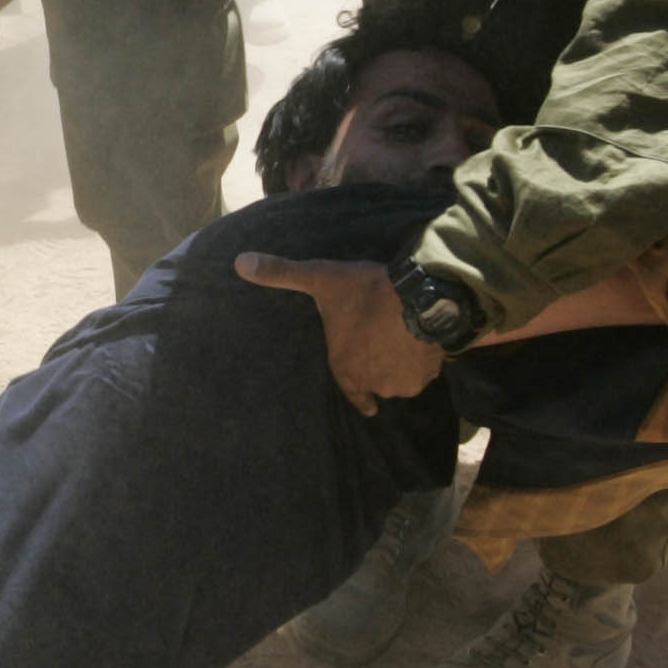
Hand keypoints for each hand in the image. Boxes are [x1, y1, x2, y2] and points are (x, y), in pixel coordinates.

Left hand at [234, 253, 445, 413]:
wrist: (420, 296)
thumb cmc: (365, 291)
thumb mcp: (320, 277)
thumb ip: (281, 274)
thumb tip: (239, 263)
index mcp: (345, 368)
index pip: (352, 393)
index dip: (359, 396)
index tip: (368, 404)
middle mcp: (373, 383)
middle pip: (378, 381)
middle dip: (381, 366)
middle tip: (386, 345)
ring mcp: (402, 383)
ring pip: (402, 378)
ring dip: (403, 364)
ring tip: (404, 341)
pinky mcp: (428, 376)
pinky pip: (424, 372)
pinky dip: (424, 361)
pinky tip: (423, 344)